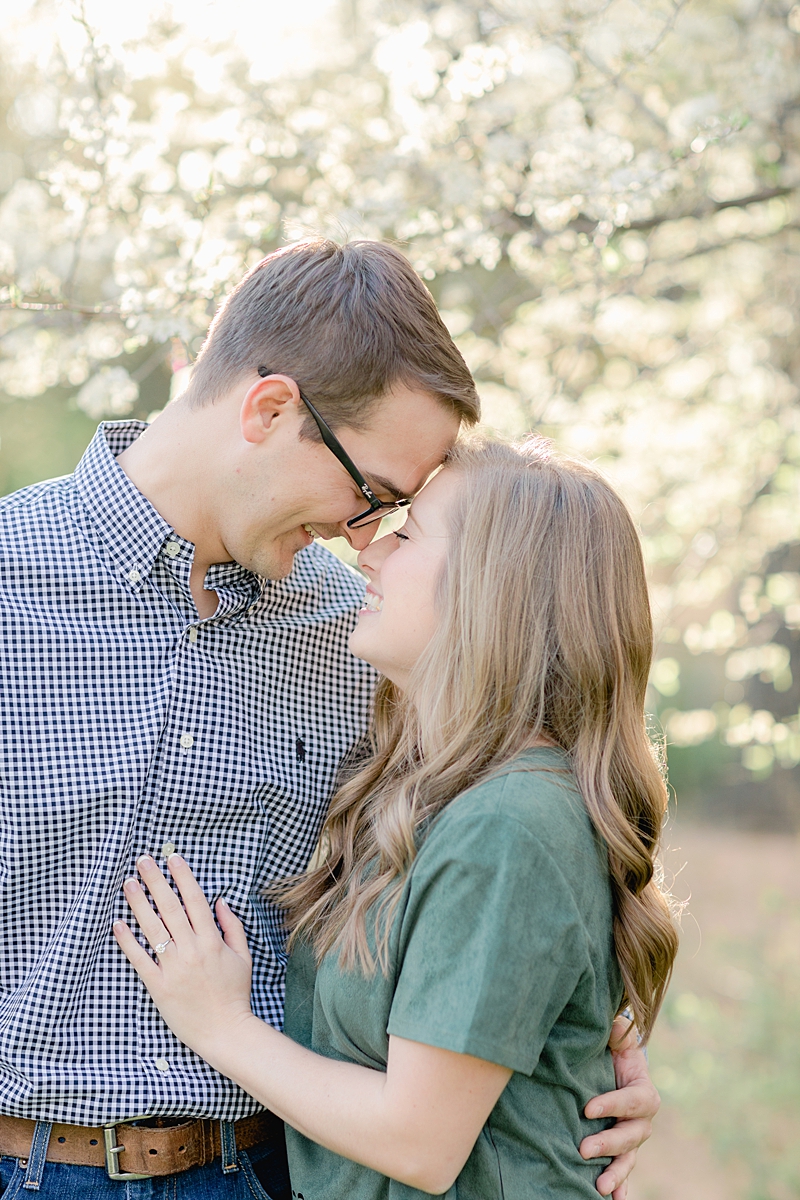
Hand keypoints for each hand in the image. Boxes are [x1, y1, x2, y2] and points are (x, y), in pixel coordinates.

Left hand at [113, 855, 256, 1061]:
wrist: (225, 1031)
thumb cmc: (235, 993)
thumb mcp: (243, 956)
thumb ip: (232, 926)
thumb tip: (220, 900)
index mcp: (212, 941)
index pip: (195, 900)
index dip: (183, 877)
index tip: (172, 858)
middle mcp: (192, 950)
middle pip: (170, 908)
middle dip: (155, 881)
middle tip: (142, 860)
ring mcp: (173, 968)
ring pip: (152, 928)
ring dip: (138, 903)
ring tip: (128, 883)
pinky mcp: (158, 986)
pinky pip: (140, 959)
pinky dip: (127, 941)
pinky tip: (117, 924)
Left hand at [579, 1016, 660, 1199]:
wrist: (613, 1068)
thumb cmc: (612, 1050)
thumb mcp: (616, 1036)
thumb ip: (618, 1031)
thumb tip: (616, 1027)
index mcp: (643, 1092)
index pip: (633, 1101)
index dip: (614, 1104)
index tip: (587, 1109)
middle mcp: (641, 1120)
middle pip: (631, 1135)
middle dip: (608, 1144)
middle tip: (584, 1149)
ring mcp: (632, 1139)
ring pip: (628, 1159)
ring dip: (615, 1173)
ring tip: (599, 1187)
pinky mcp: (620, 1152)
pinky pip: (623, 1173)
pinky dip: (620, 1186)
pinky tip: (613, 1199)